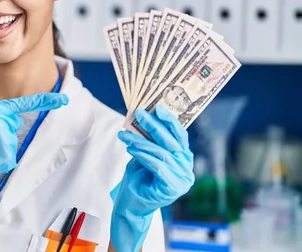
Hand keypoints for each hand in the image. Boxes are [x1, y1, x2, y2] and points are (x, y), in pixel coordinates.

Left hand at [110, 106, 194, 251]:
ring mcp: (182, 179)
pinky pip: (156, 166)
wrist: (131, 205)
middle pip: (171, 142)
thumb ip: (150, 140)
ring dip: (140, 141)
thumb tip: (145, 117)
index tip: (157, 108)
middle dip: (153, 126)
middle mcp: (186, 168)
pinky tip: (130, 149)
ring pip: (160, 153)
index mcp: (184, 158)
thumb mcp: (145, 154)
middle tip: (138, 114)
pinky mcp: (172, 188)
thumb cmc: (139, 178)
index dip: (170, 121)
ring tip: (125, 135)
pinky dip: (142, 155)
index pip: (180, 136)